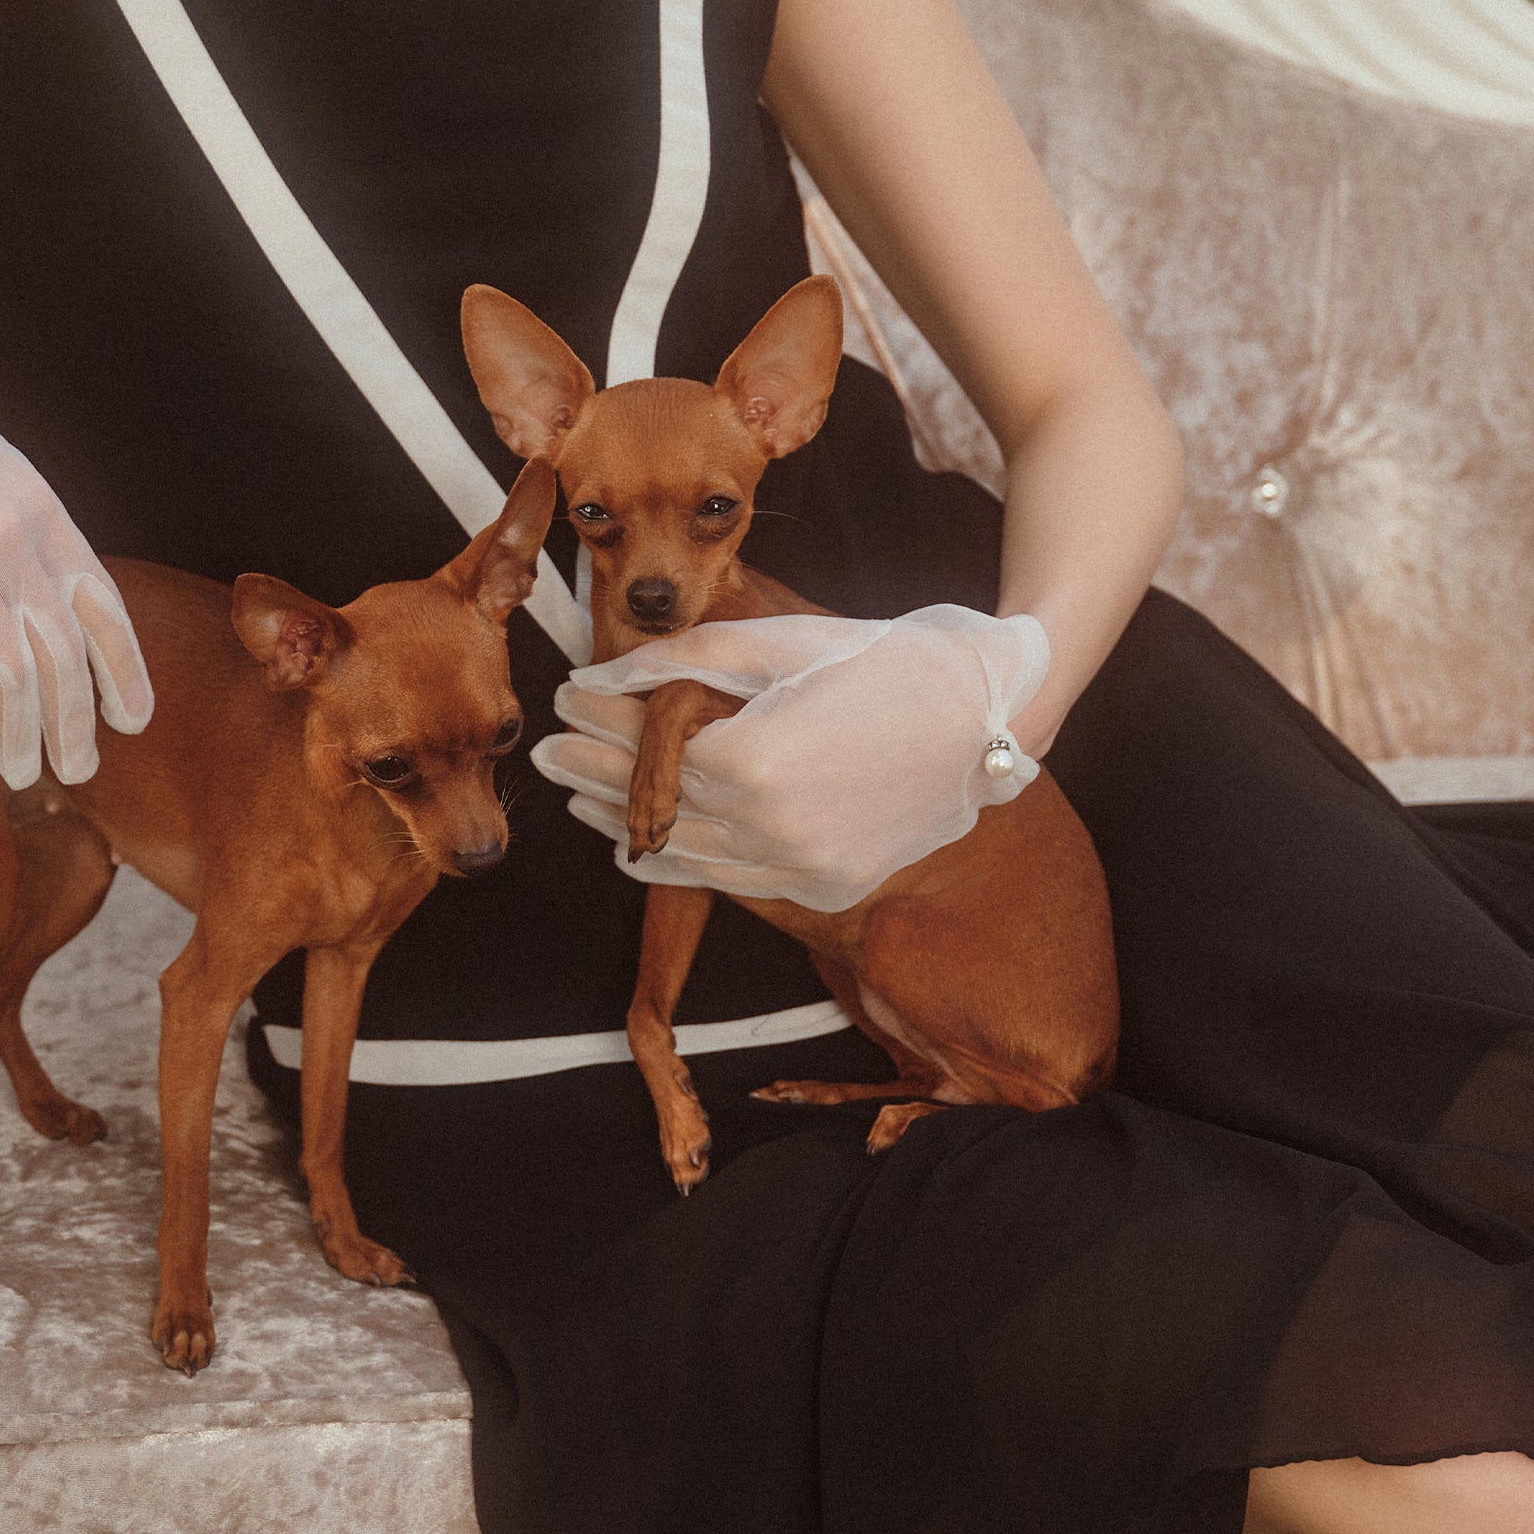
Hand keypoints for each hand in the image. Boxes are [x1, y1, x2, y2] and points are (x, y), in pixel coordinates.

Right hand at [0, 298, 151, 801]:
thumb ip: (32, 538)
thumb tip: (55, 600)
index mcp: (46, 521)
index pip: (106, 612)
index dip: (125, 673)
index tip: (132, 719)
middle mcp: (16, 553)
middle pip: (65, 661)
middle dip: (76, 726)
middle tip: (79, 770)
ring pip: (15, 687)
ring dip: (24, 743)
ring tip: (25, 780)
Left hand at [532, 604, 1049, 909]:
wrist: (987, 718)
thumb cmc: (882, 662)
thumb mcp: (776, 645)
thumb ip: (679, 663)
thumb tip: (596, 676)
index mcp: (751, 763)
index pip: (646, 751)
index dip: (596, 725)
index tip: (560, 702)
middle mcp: (769, 830)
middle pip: (655, 803)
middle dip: (592, 772)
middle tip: (546, 752)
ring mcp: (798, 869)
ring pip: (683, 854)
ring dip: (621, 824)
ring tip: (576, 799)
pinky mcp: (823, 888)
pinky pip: (728, 883)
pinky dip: (675, 866)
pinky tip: (636, 849)